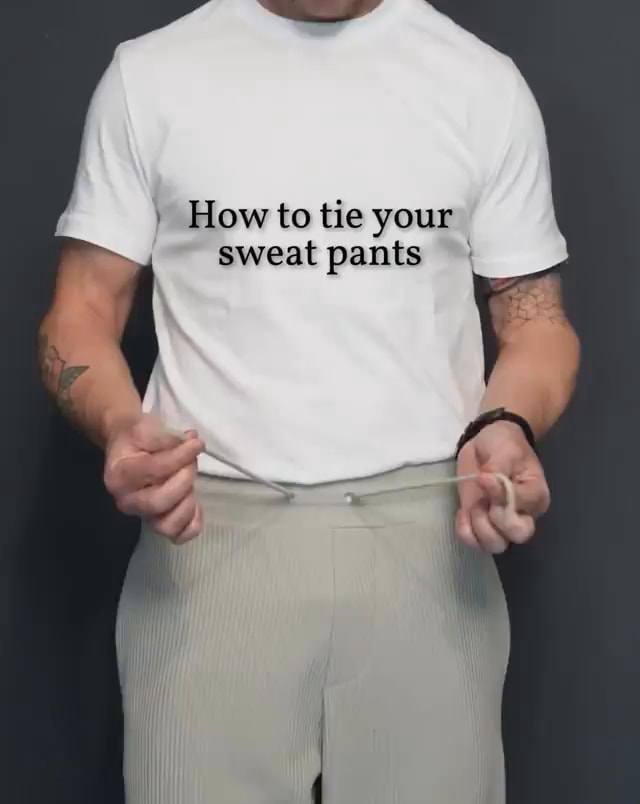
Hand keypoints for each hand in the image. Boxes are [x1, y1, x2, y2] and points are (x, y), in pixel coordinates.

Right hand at [103, 413, 204, 543]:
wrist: (126, 446)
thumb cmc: (136, 436)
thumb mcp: (146, 427)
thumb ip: (166, 437)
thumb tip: (191, 443)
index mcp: (120, 475)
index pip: (155, 470)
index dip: (181, 456)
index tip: (197, 443)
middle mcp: (126, 501)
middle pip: (160, 502)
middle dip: (184, 480)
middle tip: (191, 462)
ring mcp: (141, 515)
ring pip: (168, 525)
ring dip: (187, 504)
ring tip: (190, 484)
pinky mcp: (156, 523)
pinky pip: (178, 535)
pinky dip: (192, 524)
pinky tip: (196, 505)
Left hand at [455, 420, 550, 553]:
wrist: (488, 442)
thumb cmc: (504, 444)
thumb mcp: (505, 450)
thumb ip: (498, 469)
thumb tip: (486, 481)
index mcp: (535, 494)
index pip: (522, 507)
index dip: (500, 496)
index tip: (484, 476)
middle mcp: (523, 514)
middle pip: (516, 535)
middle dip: (494, 521)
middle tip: (482, 501)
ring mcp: (500, 521)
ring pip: (496, 544)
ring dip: (478, 529)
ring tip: (470, 508)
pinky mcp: (481, 522)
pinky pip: (475, 542)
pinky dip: (466, 533)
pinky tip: (462, 514)